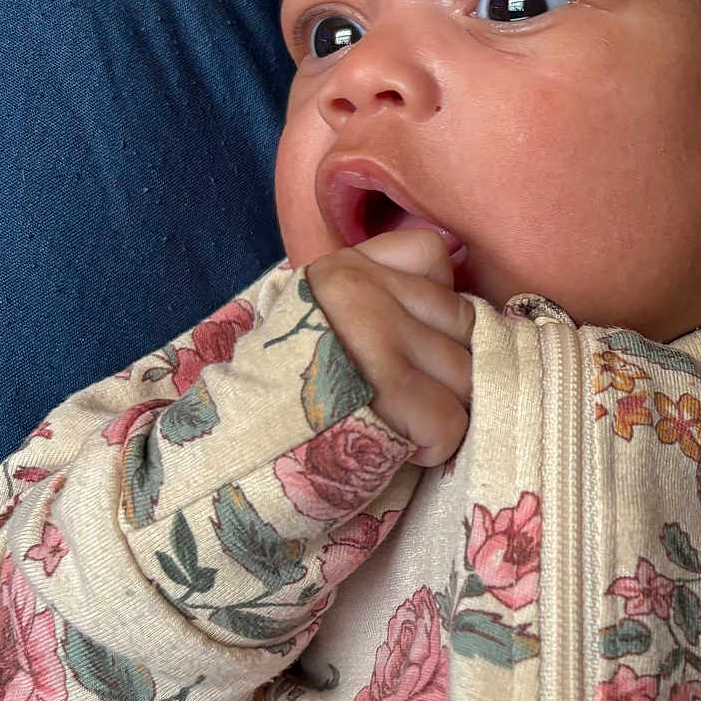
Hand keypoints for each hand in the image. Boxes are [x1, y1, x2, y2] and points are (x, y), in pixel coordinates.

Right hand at [306, 230, 475, 466]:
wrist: (233, 444)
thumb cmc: (290, 387)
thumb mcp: (320, 314)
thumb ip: (382, 290)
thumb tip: (457, 302)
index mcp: (343, 267)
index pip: (431, 254)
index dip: (436, 304)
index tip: (411, 335)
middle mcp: (362, 293)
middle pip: (465, 323)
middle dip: (450, 365)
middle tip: (412, 394)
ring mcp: (377, 338)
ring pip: (467, 373)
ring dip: (445, 408)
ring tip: (403, 421)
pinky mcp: (391, 391)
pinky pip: (451, 419)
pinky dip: (433, 445)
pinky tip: (399, 445)